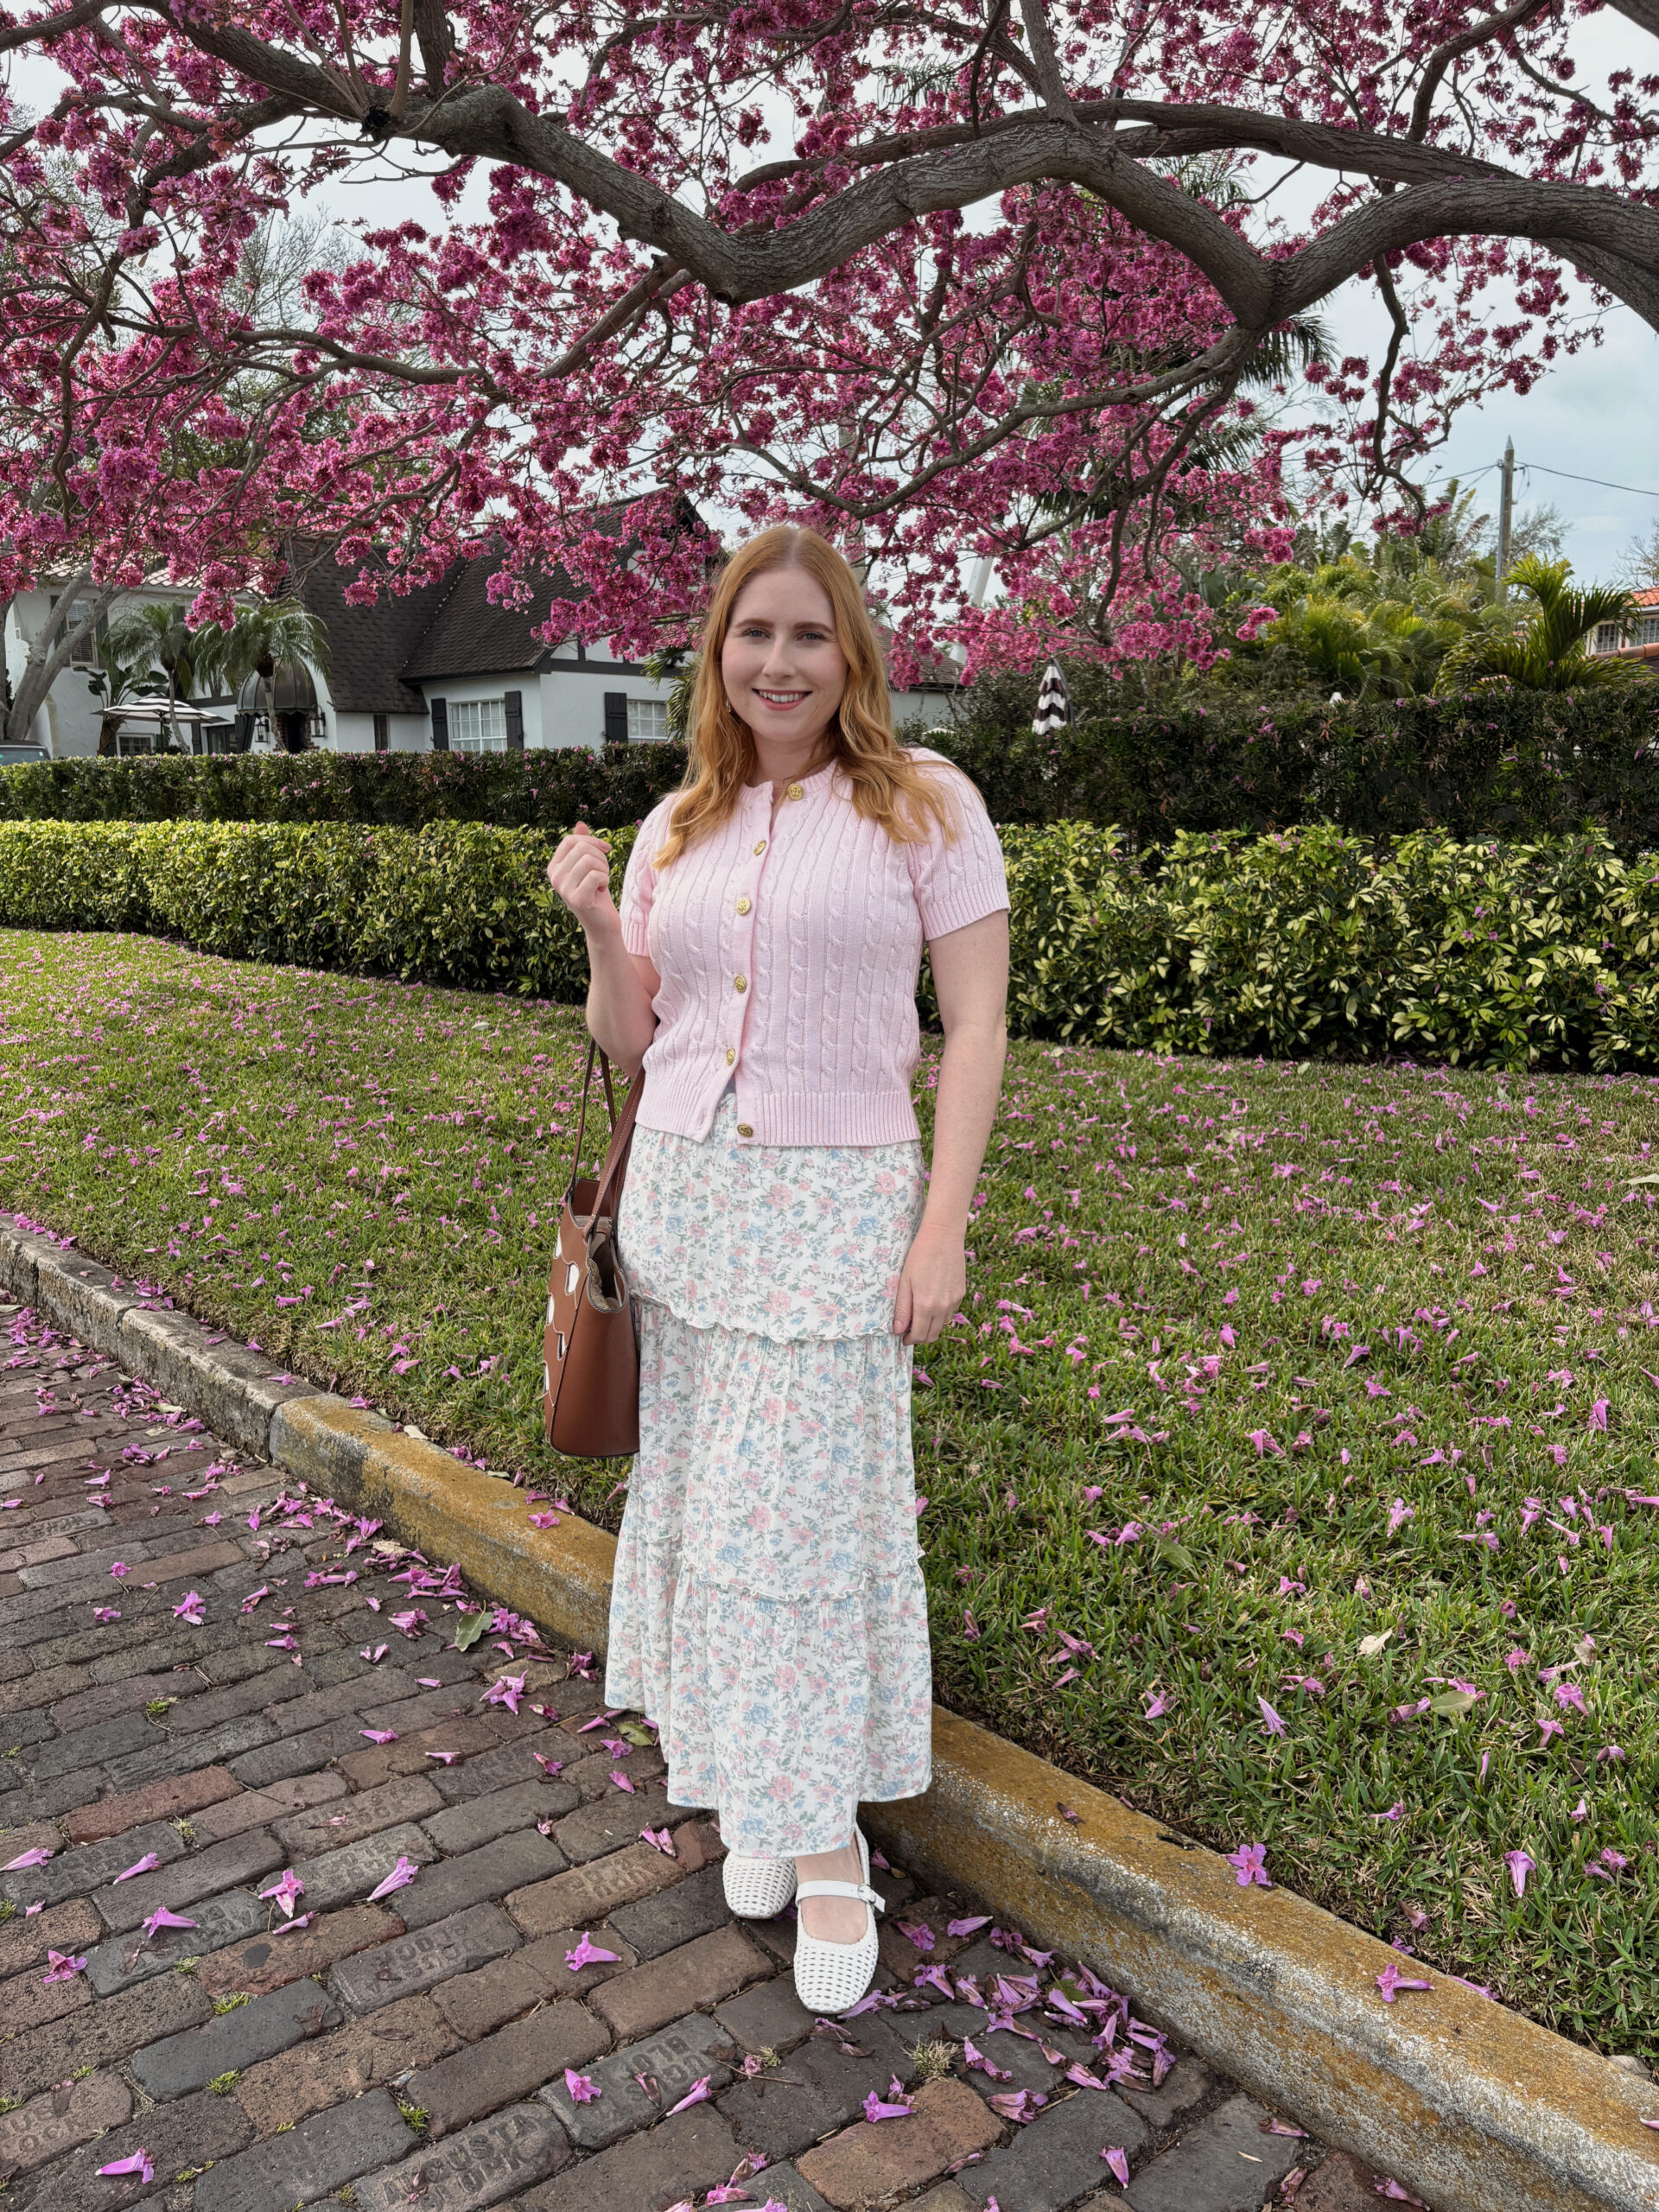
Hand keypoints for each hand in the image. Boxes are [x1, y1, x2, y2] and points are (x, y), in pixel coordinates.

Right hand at [547, 819, 619, 931]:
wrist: (602, 922)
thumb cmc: (596, 891)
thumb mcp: (590, 865)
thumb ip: (583, 845)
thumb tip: (580, 824)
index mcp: (553, 867)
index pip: (571, 840)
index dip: (593, 841)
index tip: (606, 850)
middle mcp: (554, 877)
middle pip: (582, 848)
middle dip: (600, 858)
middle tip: (602, 873)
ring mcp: (563, 889)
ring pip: (590, 861)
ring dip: (604, 870)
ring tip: (601, 883)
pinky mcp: (577, 899)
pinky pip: (596, 876)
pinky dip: (605, 881)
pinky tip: (601, 891)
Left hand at [892, 1221, 965, 1345]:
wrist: (943, 1237)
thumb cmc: (919, 1256)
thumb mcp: (904, 1282)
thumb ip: (902, 1309)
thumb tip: (898, 1330)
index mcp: (926, 1305)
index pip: (919, 1335)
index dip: (909, 1340)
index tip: (903, 1337)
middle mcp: (943, 1307)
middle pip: (932, 1335)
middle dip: (920, 1337)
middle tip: (909, 1330)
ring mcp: (954, 1301)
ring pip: (942, 1325)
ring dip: (930, 1326)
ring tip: (919, 1316)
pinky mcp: (961, 1293)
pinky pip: (950, 1312)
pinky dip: (940, 1314)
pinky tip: (932, 1302)